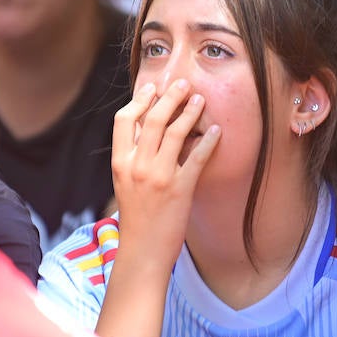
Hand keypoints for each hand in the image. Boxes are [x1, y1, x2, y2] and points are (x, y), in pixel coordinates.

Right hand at [109, 80, 218, 266]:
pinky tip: (216, 130)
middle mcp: (137, 166)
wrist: (143, 252)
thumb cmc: (136, 218)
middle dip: (170, 96)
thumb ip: (132, 159)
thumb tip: (147, 132)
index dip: (140, 100)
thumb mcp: (124, 184)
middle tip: (184, 84)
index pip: (124, 120)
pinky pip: (197, 157)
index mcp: (120, 163)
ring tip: (201, 100)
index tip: (153, 88)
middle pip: (154, 119)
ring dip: (190, 111)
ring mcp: (159, 177)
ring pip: (176, 132)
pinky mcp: (180, 189)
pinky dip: (208, 140)